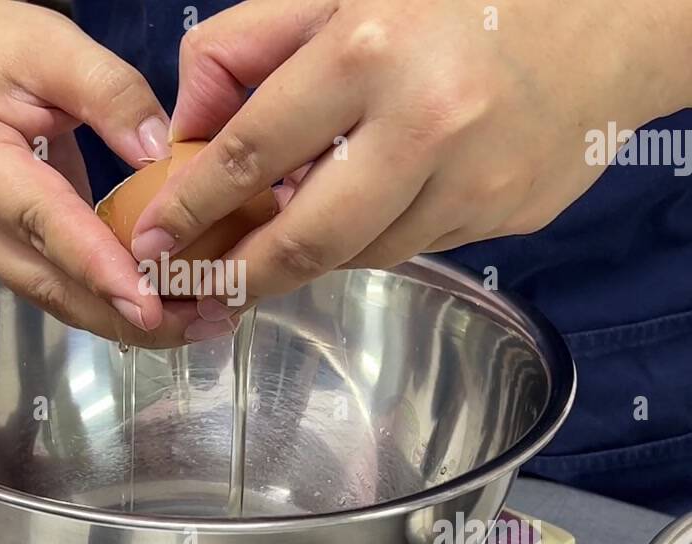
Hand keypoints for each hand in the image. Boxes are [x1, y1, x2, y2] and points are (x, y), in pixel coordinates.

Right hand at [0, 0, 196, 346]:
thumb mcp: (56, 47)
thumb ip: (113, 94)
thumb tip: (164, 156)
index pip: (40, 221)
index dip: (96, 267)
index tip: (147, 305)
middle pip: (48, 281)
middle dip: (124, 312)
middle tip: (200, 323)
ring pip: (55, 296)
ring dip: (123, 317)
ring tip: (196, 322)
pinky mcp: (1, 251)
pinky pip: (59, 285)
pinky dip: (109, 299)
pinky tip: (165, 304)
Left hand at [130, 0, 691, 320]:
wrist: (608, 17)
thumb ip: (247, 47)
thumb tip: (187, 127)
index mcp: (368, 50)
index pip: (247, 150)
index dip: (188, 207)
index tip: (154, 243)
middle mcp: (424, 125)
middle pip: (306, 236)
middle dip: (240, 276)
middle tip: (200, 295)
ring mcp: (474, 181)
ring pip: (362, 252)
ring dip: (311, 255)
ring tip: (277, 246)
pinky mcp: (506, 217)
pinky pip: (415, 245)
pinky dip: (373, 238)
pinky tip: (367, 208)